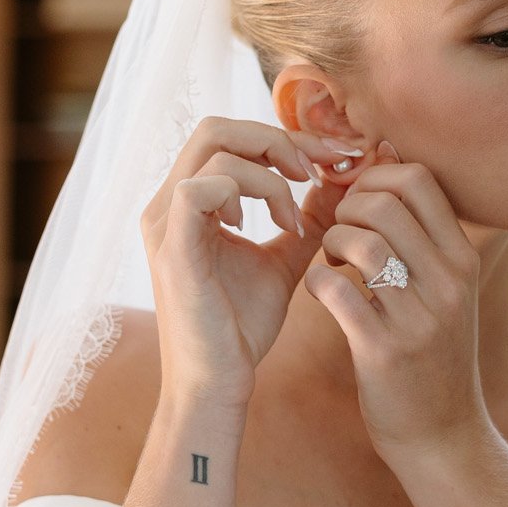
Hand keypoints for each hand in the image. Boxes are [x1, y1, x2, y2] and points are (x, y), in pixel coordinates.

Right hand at [139, 114, 370, 413]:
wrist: (218, 380)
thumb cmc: (242, 325)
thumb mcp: (286, 257)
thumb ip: (308, 216)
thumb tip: (342, 176)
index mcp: (190, 201)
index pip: (232, 136)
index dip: (287, 137)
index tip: (335, 157)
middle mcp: (169, 202)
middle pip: (217, 126)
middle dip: (278, 140)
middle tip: (317, 173)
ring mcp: (165, 222)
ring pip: (214, 149)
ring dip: (270, 174)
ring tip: (293, 217)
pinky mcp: (173, 248)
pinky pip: (200, 189)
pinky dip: (243, 194)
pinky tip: (266, 226)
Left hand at [304, 140, 487, 456]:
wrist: (443, 435)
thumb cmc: (432, 354)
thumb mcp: (445, 290)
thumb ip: (422, 235)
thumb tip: (387, 160)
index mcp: (463, 259)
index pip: (418, 178)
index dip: (374, 178)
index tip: (358, 206)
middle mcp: (448, 281)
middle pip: (385, 202)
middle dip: (346, 208)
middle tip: (338, 234)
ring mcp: (419, 316)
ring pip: (361, 241)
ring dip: (330, 242)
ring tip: (333, 263)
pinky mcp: (384, 351)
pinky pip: (335, 290)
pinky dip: (316, 281)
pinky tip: (320, 291)